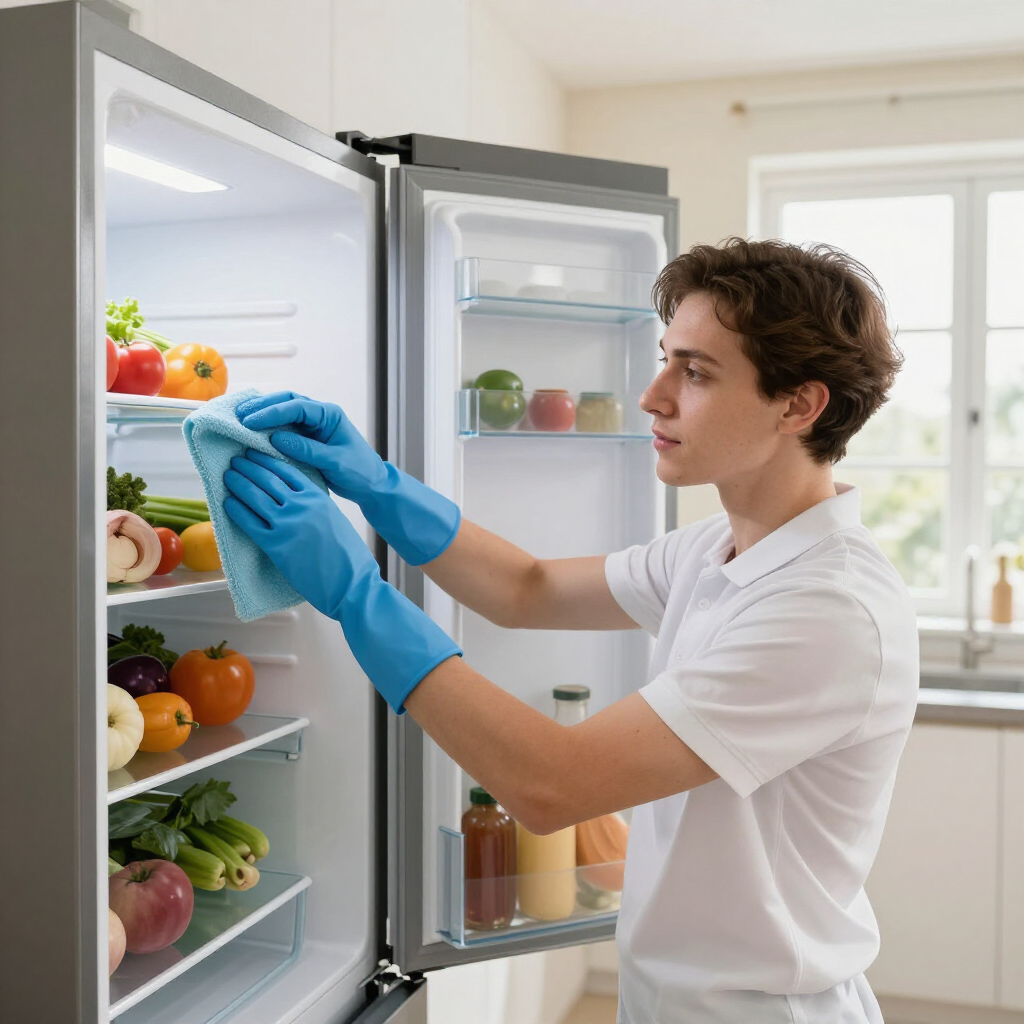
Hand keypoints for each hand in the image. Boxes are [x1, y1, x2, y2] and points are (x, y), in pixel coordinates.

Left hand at [223, 450, 460, 712]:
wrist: (351, 583)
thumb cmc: (348, 556)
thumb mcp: (334, 519)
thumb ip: (316, 506)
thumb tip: (297, 499)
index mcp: (318, 497)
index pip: (287, 470)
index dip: (267, 460)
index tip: (254, 453)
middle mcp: (301, 506)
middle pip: (267, 479)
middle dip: (249, 467)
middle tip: (236, 460)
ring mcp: (287, 524)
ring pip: (255, 496)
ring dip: (239, 483)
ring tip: (228, 475)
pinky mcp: (276, 545)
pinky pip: (249, 523)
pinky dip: (236, 510)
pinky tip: (228, 503)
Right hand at [235, 392, 384, 496]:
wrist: (371, 484)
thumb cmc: (359, 471)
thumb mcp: (335, 461)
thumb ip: (307, 450)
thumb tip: (277, 438)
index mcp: (329, 415)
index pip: (297, 406)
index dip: (271, 412)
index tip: (250, 422)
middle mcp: (320, 415)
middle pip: (286, 402)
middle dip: (262, 407)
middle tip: (239, 416)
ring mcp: (312, 425)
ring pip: (283, 411)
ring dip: (262, 414)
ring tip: (239, 420)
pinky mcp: (306, 437)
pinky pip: (284, 426)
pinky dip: (267, 427)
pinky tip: (251, 431)